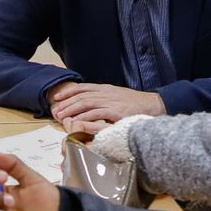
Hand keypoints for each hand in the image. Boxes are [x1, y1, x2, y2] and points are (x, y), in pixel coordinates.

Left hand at [49, 83, 164, 133]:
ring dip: (71, 110)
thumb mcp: (117, 97)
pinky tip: (76, 122)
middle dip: (66, 103)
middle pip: (81, 95)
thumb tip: (90, 106)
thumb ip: (104, 99)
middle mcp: (106, 93)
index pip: (83, 87)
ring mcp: (111, 101)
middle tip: (55, 110)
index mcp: (106, 88)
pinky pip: (96, 113)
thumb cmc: (135, 104)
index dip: (68, 92)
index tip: (57, 98)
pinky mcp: (116, 111)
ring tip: (61, 117)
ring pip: (86, 103)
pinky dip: (84, 118)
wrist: (154, 104)